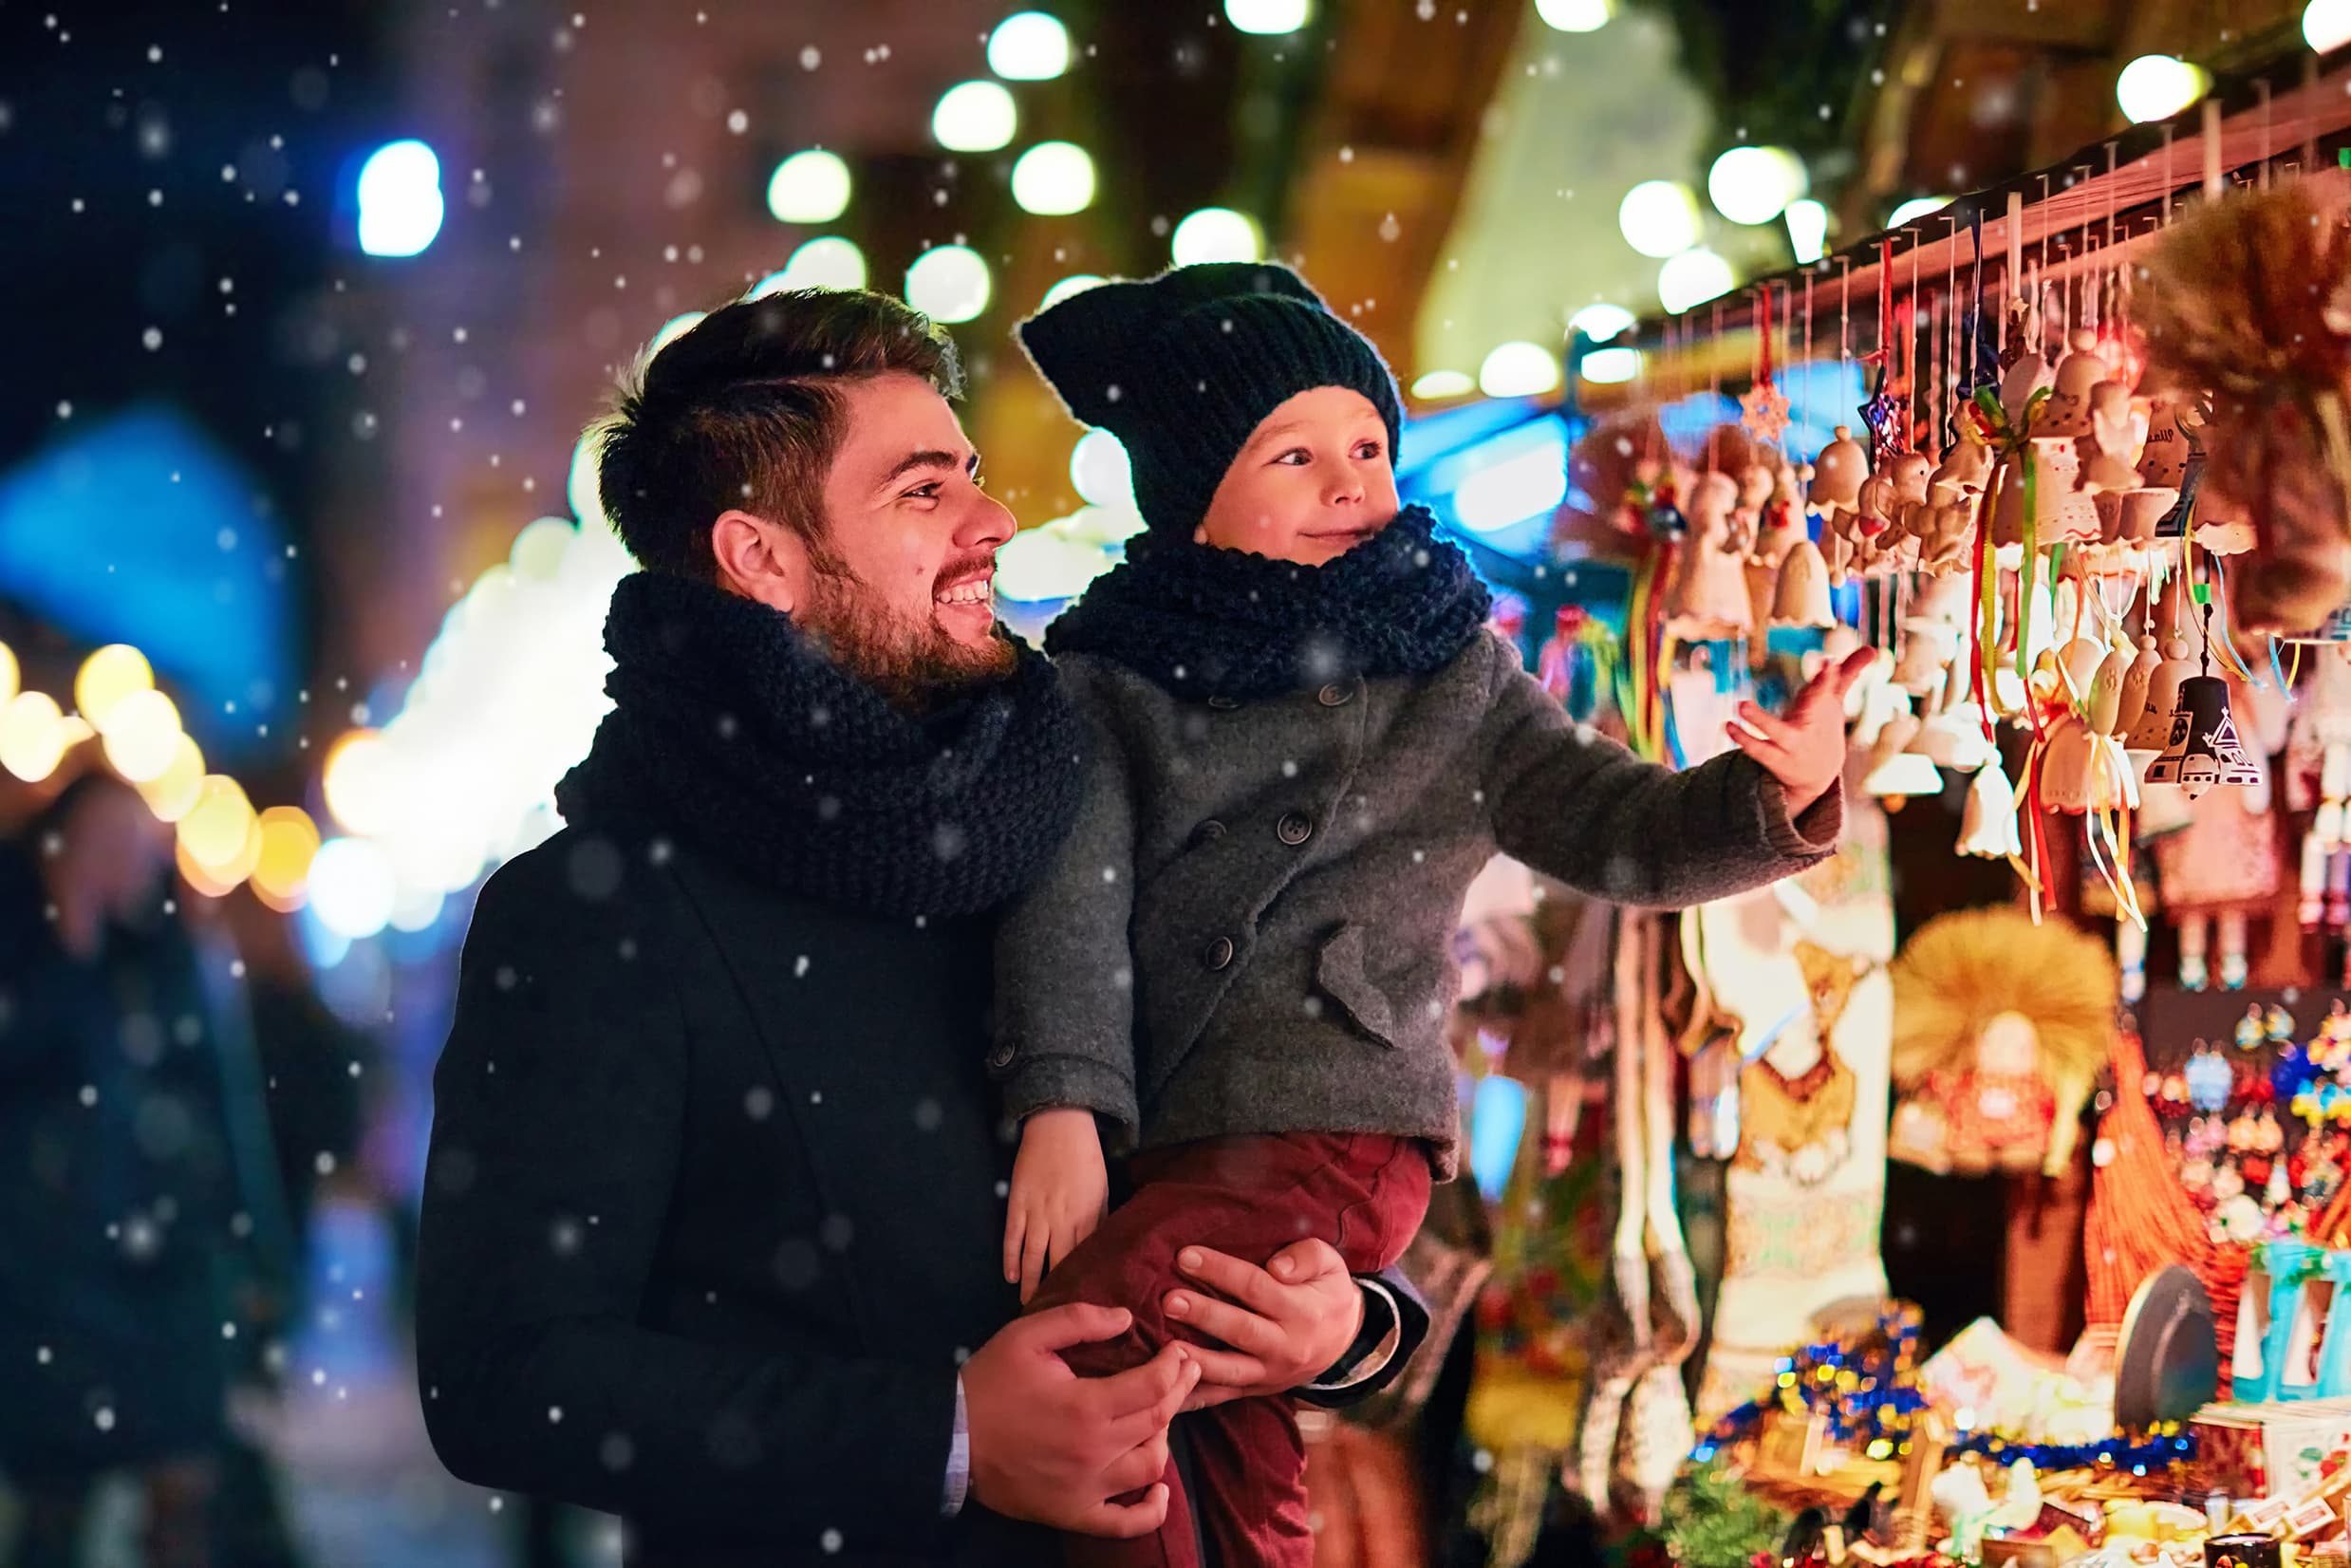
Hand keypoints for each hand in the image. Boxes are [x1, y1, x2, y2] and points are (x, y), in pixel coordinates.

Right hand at [963, 1303, 1199, 1535]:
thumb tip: (1126, 1318)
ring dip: (1164, 1438)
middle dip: (1178, 1391)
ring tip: (1159, 1417)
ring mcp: (1087, 1488)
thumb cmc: (989, 1383)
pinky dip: (1150, 1511)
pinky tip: (1159, 1491)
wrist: (949, 1438)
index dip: (1174, 1366)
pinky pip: (1125, 1523)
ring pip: (1150, 1467)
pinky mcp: (1073, 1513)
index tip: (1178, 1351)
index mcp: (1087, 1406)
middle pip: (1158, 1421)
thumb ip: (1079, 1321)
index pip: (1153, 1385)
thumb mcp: (1028, 1336)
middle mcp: (1096, 1451)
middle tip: (1186, 1371)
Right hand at [1004, 1109, 1107, 1303]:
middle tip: (1053, 1319)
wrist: (1059, 1123)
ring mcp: (1036, 1213)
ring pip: (1033, 1257)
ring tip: (1029, 1308)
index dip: (1082, 1285)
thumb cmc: (1086, 1156)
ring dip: (1030, 1284)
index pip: (1084, 1260)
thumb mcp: (1102, 1189)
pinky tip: (1011, 1276)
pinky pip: (1012, 1237)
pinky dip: (1011, 1258)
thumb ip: (1099, 1220)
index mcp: (1087, 1216)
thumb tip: (1101, 1250)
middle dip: (1055, 1293)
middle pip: (1057, 1265)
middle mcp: (1061, 1220)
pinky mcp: (1017, 1203)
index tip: (1082, 1309)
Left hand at [1161, 1239, 1363, 1412]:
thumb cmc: (1328, 1292)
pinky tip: (1170, 1392)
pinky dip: (1197, 1397)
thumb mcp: (1331, 1265)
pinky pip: (1225, 1396)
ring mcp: (1271, 1373)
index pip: (1256, 1287)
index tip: (1185, 1256)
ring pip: (1231, 1370)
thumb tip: (1277, 1267)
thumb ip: (1308, 1257)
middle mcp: (1286, 1346)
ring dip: (1196, 1360)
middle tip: (1169, 1300)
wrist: (1345, 1341)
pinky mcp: (1259, 1389)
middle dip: (1203, 1315)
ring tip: (1166, 1348)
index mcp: (1302, 1311)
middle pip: (1240, 1330)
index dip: (1220, 1271)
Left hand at [1728, 646, 1872, 812]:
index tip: (1829, 663)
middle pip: (1813, 707)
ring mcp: (1793, 744)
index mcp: (1822, 709)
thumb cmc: (1823, 728)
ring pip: (1778, 732)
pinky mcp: (1776, 759)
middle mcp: (1810, 725)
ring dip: (1760, 720)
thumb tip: (1874, 648)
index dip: (1828, 678)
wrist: (1818, 776)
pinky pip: (1759, 750)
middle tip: (1817, 674)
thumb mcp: (1833, 701)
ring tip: (1741, 706)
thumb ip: (1847, 673)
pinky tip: (1728, 726)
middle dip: (1816, 691)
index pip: (1828, 690)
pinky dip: (1744, 739)